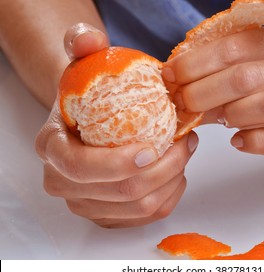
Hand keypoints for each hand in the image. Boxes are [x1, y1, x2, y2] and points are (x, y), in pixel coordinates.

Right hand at [35, 23, 198, 227]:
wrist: (90, 119)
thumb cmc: (90, 95)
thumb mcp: (83, 64)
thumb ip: (82, 45)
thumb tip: (90, 40)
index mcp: (53, 149)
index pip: (81, 168)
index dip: (120, 163)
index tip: (153, 147)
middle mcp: (64, 183)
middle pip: (122, 192)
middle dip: (165, 167)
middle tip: (186, 141)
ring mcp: (87, 204)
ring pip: (141, 207)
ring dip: (173, 179)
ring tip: (186, 151)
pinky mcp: (110, 215)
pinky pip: (150, 215)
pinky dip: (172, 193)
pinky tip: (178, 171)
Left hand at [163, 26, 263, 174]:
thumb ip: (228, 75)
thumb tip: (179, 84)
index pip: (235, 46)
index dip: (197, 62)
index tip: (171, 76)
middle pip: (246, 75)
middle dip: (204, 91)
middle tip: (183, 103)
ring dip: (232, 114)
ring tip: (219, 120)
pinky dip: (254, 140)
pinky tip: (239, 141)